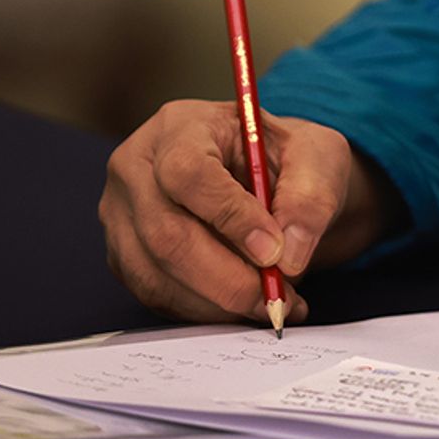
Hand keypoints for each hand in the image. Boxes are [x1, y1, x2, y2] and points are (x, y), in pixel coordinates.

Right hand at [100, 98, 393, 324]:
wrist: (268, 177)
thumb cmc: (286, 159)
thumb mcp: (316, 157)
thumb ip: (310, 199)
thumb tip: (289, 256)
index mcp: (179, 127)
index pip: (187, 172)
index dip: (229, 217)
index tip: (274, 251)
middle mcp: (136, 168)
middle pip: (164, 233)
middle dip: (227, 277)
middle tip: (278, 296)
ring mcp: (122, 215)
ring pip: (157, 274)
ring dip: (219, 302)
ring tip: (271, 302)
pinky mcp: (126, 256)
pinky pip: (157, 297)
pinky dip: (206, 311)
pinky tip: (244, 306)